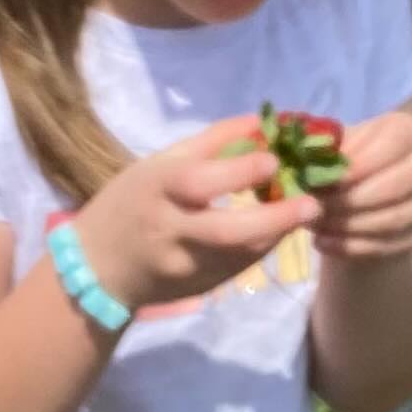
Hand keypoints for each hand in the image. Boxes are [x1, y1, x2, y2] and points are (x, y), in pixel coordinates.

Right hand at [78, 117, 314, 315]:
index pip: (200, 182)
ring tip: (303, 211)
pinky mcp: (198, 289)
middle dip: (275, 218)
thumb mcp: (158, 164)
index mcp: (156, 191)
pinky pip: (240, 267)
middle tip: (312, 204)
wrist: (98, 269)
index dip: (240, 172)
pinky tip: (276, 231)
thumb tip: (263, 122)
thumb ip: (212, 143)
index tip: (274, 161)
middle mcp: (170, 233)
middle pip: (226, 231)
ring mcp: (185, 268)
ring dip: (277, 232)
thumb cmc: (130, 203)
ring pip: (241, 254)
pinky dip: (263, 246)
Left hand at [305, 107, 411, 262]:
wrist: (369, 193)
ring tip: (312, 223)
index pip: (392, 145)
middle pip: (393, 186)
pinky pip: (386, 245)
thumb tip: (309, 163)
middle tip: (311, 207)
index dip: (359, 164)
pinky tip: (323, 242)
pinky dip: (350, 247)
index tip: (325, 179)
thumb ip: (327, 150)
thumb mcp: (340, 146)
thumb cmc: (351, 160)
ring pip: (390, 219)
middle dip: (347, 200)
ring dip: (346, 225)